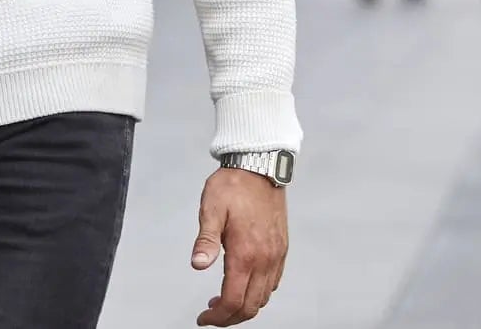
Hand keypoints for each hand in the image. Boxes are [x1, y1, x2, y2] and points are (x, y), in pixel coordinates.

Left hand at [191, 166, 288, 324]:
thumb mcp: (211, 208)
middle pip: (250, 306)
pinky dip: (258, 293)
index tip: (204, 318)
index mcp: (246, 252)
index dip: (217, 316)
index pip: (233, 300)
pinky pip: (273, 283)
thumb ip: (206, 239)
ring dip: (244, 306)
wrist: (260, 167)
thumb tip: (198, 264)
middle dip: (230, 317)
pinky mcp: (281, 249)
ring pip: (263, 298)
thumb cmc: (234, 185)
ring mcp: (276, 255)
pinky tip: (244, 285)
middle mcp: (265, 258)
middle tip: (212, 315)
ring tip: (223, 302)